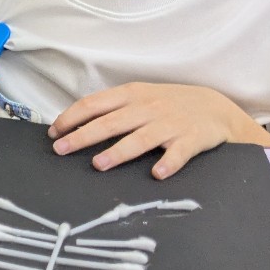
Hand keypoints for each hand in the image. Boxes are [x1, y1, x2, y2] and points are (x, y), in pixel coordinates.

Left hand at [48, 82, 269, 178]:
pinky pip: (179, 153)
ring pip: (141, 138)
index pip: (94, 104)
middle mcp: (148, 108)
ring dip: (119, 152)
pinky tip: (157, 174)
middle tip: (61, 150)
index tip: (53, 133)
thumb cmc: (168, 104)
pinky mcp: (192, 139)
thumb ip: (111, 108)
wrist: (216, 108)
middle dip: (83, 136)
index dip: (71, 118)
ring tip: (99, 164)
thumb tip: (75, 124)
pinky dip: (168, 163)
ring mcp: (170, 123)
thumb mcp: (139, 98)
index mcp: (131, 95)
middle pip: (111, 122)